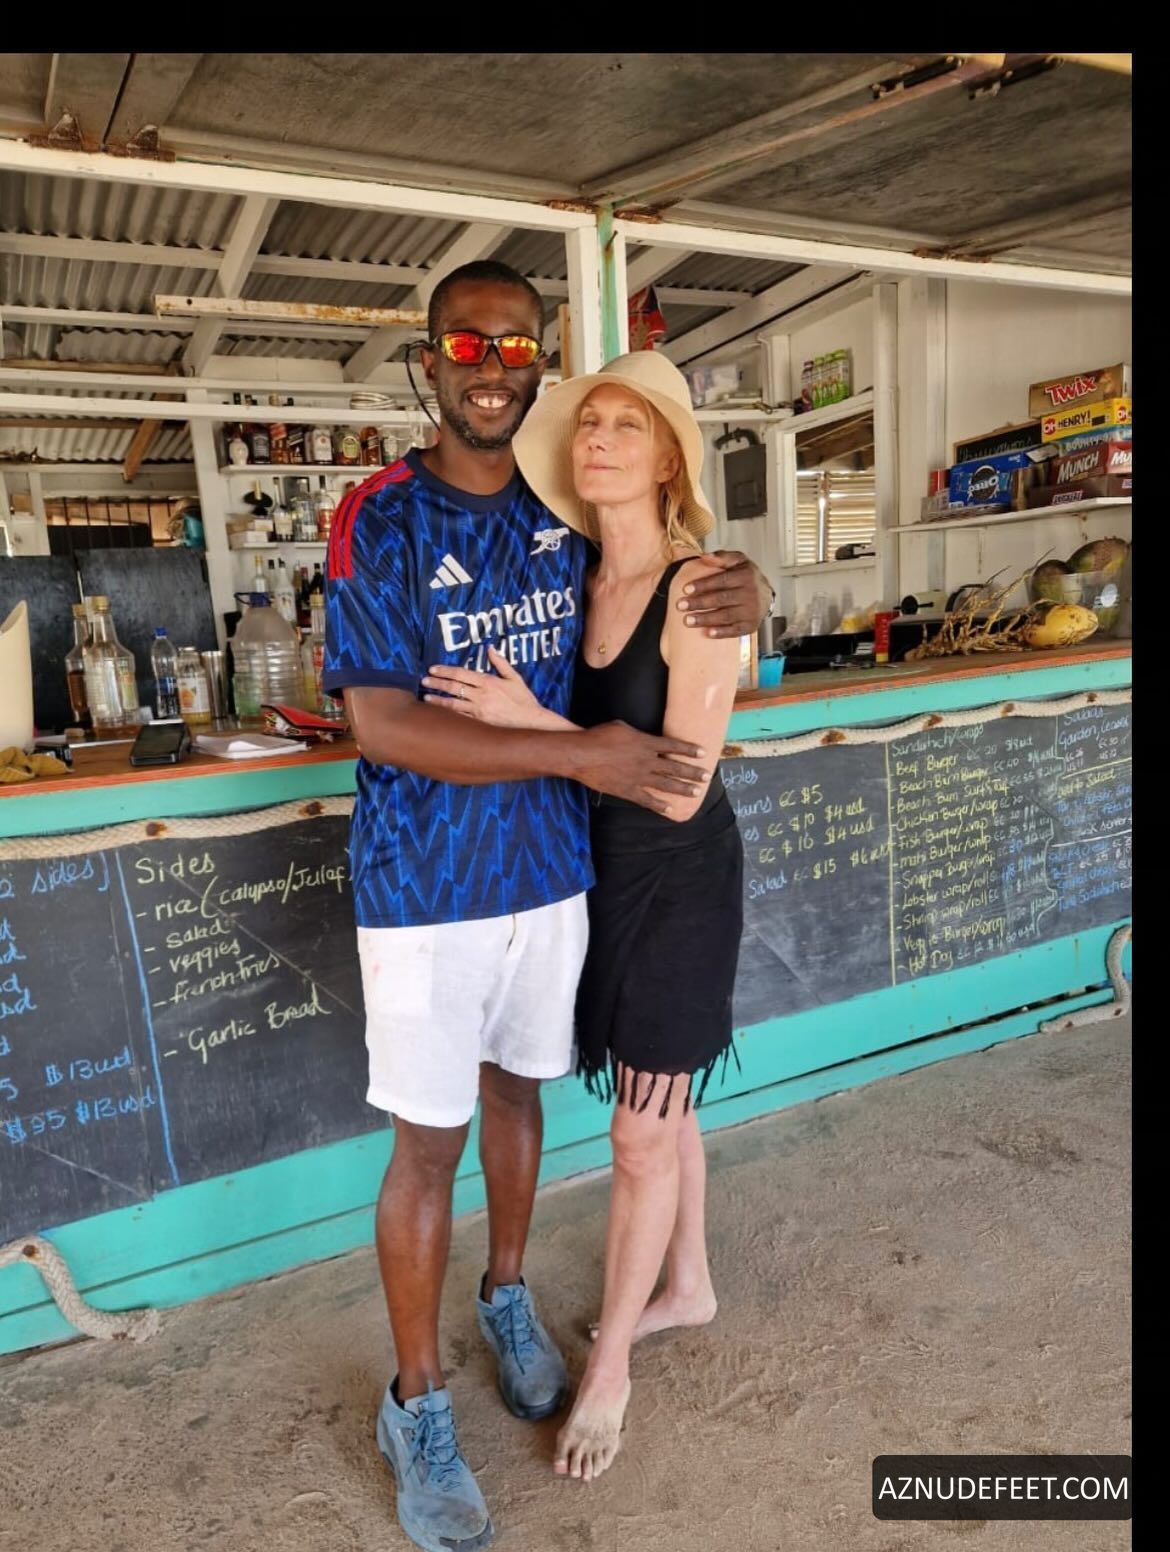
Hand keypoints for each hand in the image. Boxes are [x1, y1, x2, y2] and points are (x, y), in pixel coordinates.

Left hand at [422, 648, 542, 727]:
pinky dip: (448, 714)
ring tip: (426, 698)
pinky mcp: (480, 723)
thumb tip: (490, 648)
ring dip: (438, 700)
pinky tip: (439, 713)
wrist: (531, 721)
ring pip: (453, 703)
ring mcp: (479, 710)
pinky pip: (460, 717)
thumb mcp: (514, 678)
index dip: (445, 671)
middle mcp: (481, 695)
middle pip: (454, 687)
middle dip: (437, 683)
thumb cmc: (524, 700)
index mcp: (488, 682)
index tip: (433, 669)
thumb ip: (501, 663)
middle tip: (424, 681)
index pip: (461, 673)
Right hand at [573, 721, 707, 816]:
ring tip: (696, 792)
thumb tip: (644, 738)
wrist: (582, 755)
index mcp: (646, 743)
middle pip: (675, 767)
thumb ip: (638, 734)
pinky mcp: (628, 790)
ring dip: (683, 789)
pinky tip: (670, 809)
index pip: (674, 746)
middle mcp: (647, 761)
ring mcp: (639, 777)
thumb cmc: (599, 736)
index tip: (703, 753)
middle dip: (692, 772)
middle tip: (706, 777)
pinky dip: (659, 805)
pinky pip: (647, 800)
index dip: (689, 750)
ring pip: (666, 784)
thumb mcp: (621, 727)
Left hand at [676, 550, 772, 637]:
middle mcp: (750, 594)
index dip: (703, 585)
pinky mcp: (751, 625)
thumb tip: (705, 556)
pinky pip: (735, 630)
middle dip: (699, 603)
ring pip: (726, 616)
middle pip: (721, 599)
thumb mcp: (739, 561)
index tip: (686, 589)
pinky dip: (722, 632)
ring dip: (706, 619)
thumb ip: (722, 557)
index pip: (722, 580)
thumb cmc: (747, 577)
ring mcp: (751, 611)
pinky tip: (708, 633)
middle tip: (681, 606)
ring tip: (687, 621)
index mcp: (746, 575)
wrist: (766, 594)